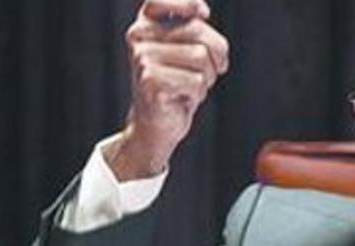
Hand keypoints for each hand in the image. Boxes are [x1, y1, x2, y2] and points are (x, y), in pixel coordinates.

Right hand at [107, 0, 229, 179]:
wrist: (157, 125)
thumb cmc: (176, 85)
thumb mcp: (185, 50)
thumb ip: (193, 28)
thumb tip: (201, 13)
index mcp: (145, 24)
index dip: (188, 3)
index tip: (203, 14)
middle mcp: (139, 37)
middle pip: (198, 31)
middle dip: (215, 54)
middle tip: (208, 71)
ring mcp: (142, 58)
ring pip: (200, 57)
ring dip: (207, 77)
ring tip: (191, 86)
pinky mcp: (150, 81)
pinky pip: (195, 81)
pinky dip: (198, 94)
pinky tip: (182, 99)